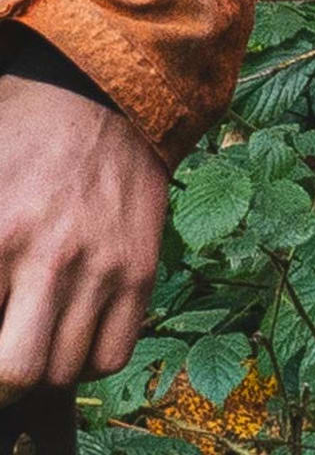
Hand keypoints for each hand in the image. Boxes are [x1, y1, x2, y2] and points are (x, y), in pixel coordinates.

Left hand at [0, 66, 164, 394]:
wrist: (104, 95)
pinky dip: (88, 357)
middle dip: (1, 378)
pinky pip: (114, 353)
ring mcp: (105, 266)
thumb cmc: (19, 141)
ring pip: (65, 371)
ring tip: (33, 332)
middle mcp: (53, 260)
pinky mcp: (142, 267)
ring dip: (43, 363)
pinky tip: (72, 329)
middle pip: (15, 375)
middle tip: (0, 353)